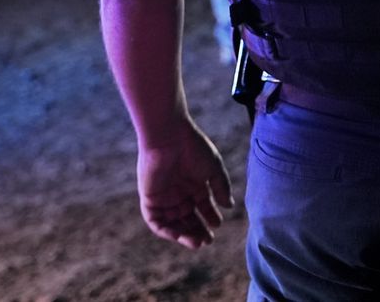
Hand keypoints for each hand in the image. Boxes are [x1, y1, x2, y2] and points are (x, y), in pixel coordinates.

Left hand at [136, 120, 233, 248]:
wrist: (168, 136)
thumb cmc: (193, 148)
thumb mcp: (213, 168)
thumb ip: (221, 187)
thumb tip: (229, 206)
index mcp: (195, 184)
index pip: (202, 207)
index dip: (210, 217)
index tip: (218, 225)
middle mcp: (179, 193)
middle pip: (188, 219)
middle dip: (198, 230)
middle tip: (208, 240)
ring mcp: (164, 197)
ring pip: (173, 223)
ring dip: (184, 235)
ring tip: (197, 242)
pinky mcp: (150, 199)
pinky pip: (156, 221)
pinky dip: (166, 231)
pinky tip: (179, 235)